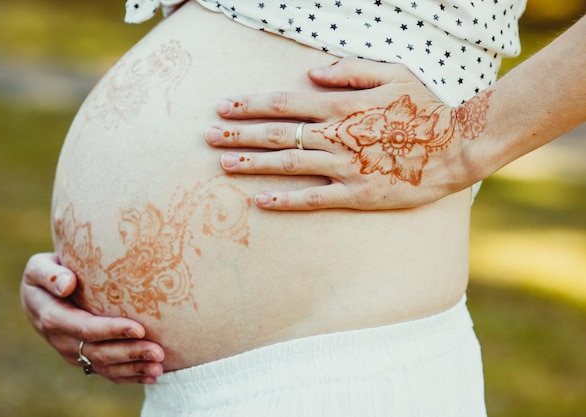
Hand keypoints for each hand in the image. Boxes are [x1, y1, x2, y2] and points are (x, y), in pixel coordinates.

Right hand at [21, 253, 164, 382]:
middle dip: (131, 353)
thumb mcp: (39, 267)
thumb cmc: (47, 273)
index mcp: (53, 318)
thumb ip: (49, 274)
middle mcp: (62, 341)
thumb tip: (66, 285)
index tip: (140, 328)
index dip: (112, 330)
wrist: (40, 295)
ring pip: (104, 366)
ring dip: (133, 368)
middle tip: (158, 352)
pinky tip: (150, 376)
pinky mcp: (84, 358)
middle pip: (99, 352)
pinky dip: (129, 376)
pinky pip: (106, 371)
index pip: (86, 328)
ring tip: (158, 367)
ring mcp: (73, 353)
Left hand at [206, 57, 490, 209]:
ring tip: (223, 165)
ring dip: (253, 164)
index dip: (250, 105)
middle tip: (208, 137)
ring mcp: (344, 168)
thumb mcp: (393, 73)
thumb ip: (350, 70)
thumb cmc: (424, 107)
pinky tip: (260, 201)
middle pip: (277, 134)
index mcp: (342, 106)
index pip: (284, 103)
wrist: (455, 148)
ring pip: (288, 164)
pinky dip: (286, 200)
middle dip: (238, 135)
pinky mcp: (356, 195)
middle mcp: (336, 136)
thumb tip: (312, 72)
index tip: (223, 106)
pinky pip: (313, 199)